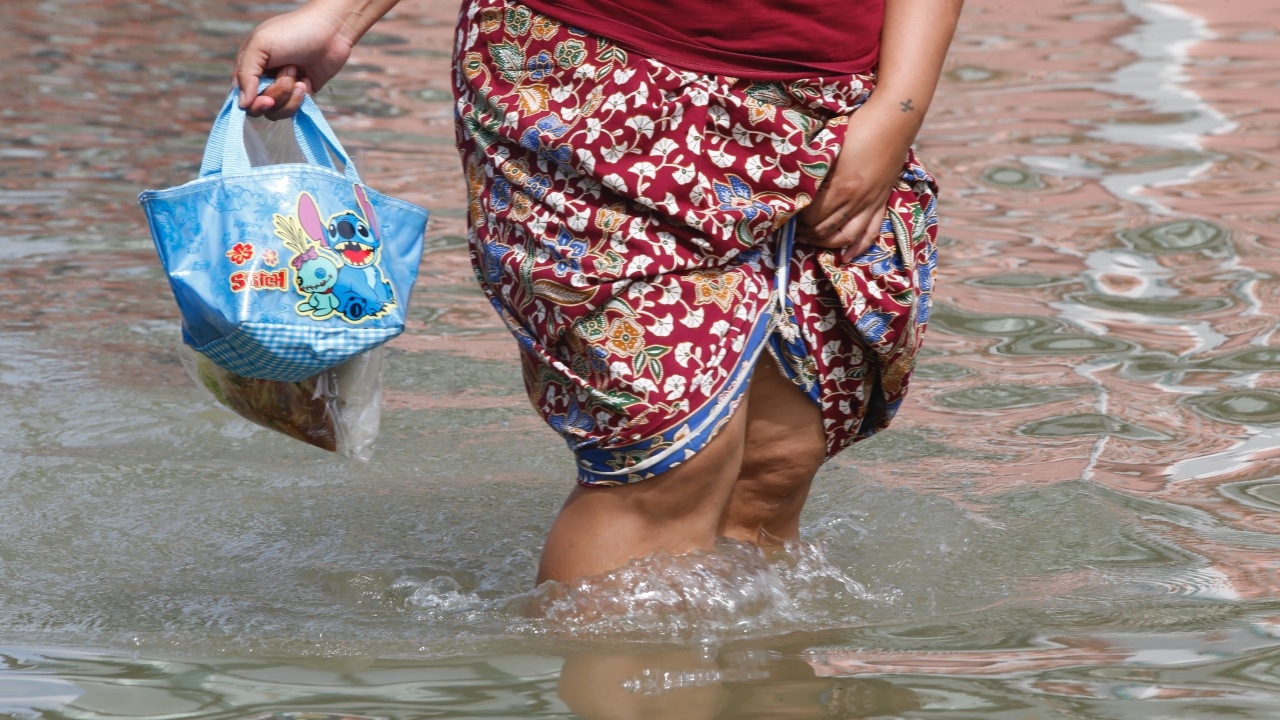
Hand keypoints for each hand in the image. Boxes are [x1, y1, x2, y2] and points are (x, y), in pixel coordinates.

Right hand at [234, 3, 355, 118]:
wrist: (330, 32)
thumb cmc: (293, 32)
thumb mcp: (260, 46)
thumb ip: (246, 75)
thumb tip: (242, 105)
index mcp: (249, 66)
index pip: (240, 96)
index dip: (252, 104)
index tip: (266, 101)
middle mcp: (263, 79)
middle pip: (259, 107)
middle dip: (276, 95)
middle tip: (289, 76)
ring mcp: (283, 89)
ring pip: (277, 112)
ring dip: (289, 95)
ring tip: (299, 72)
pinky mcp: (301, 95)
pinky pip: (294, 110)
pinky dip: (301, 98)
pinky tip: (307, 79)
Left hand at [795, 100, 910, 262]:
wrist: (894, 119)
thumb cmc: (857, 126)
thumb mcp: (830, 146)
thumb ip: (816, 169)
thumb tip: (796, 183)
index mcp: (841, 186)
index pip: (811, 215)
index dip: (796, 218)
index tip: (786, 213)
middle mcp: (856, 201)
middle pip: (825, 230)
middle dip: (805, 233)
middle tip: (792, 229)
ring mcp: (871, 203)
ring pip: (846, 237)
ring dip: (825, 244)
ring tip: (810, 241)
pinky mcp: (881, 202)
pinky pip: (871, 233)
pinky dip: (858, 248)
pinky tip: (846, 258)